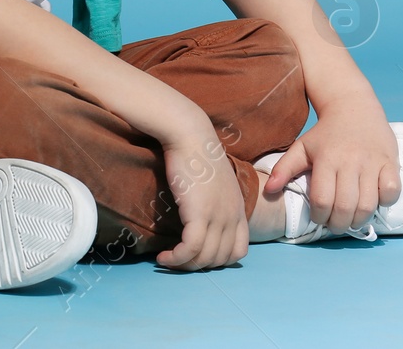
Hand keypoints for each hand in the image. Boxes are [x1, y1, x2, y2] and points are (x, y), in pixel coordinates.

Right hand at [156, 133, 248, 270]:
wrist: (189, 135)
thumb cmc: (197, 153)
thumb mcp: (214, 182)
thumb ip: (214, 201)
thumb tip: (199, 213)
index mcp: (238, 210)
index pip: (238, 251)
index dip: (218, 260)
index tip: (197, 256)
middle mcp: (232, 217)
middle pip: (220, 259)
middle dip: (198, 266)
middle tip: (177, 260)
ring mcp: (218, 217)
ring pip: (205, 258)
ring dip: (184, 266)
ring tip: (166, 260)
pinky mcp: (199, 214)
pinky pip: (191, 249)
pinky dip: (177, 258)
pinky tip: (163, 256)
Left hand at [261, 99, 398, 233]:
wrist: (354, 107)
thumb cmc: (325, 133)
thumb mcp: (301, 147)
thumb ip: (284, 169)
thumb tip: (268, 191)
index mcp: (325, 159)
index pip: (322, 199)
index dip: (319, 216)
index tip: (318, 218)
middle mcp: (350, 162)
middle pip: (346, 207)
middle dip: (339, 224)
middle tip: (335, 225)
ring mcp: (372, 163)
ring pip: (369, 204)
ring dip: (360, 220)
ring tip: (352, 220)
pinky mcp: (390, 162)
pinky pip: (392, 191)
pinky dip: (385, 202)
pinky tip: (374, 201)